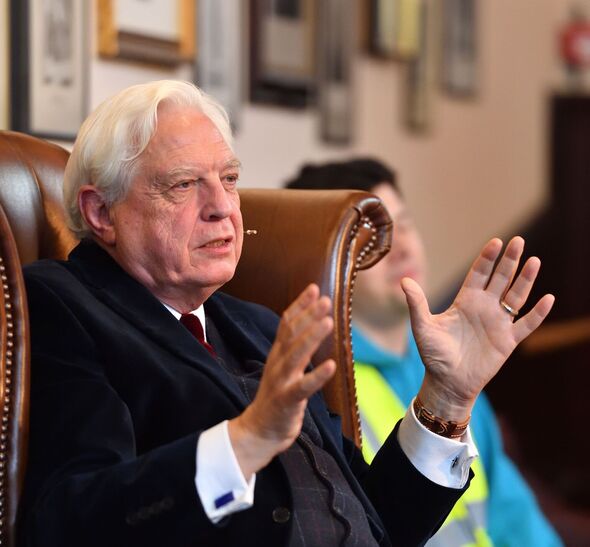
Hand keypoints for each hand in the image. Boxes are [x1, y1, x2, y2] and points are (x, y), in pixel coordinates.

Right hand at [228, 284, 335, 477]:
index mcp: (277, 354)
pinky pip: (303, 387)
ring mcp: (280, 381)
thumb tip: (310, 326)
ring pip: (296, 355)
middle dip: (308, 316)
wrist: (258, 431)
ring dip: (312, 337)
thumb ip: (294, 348)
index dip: (300, 305)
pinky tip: (331, 366)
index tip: (314, 288)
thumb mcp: (283, 367)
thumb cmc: (277, 397)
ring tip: (328, 322)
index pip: (287, 324)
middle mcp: (277, 363)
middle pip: (292, 335)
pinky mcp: (286, 401)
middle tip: (325, 299)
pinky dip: (317, 376)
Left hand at [403, 237, 553, 419]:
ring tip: (534, 261)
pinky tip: (548, 298)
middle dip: (509, 261)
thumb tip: (404, 280)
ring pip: (516, 296)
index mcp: (465, 301)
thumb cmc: (433, 355)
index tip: (496, 242)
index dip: (487, 258)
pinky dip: (538, 313)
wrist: (447, 382)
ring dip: (525, 280)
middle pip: (500, 279)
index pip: (479, 274)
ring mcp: (498, 323)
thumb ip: (417, 304)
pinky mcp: (508, 341)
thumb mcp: (423, 327)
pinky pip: (526, 324)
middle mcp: (484, 308)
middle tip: (519, 241)